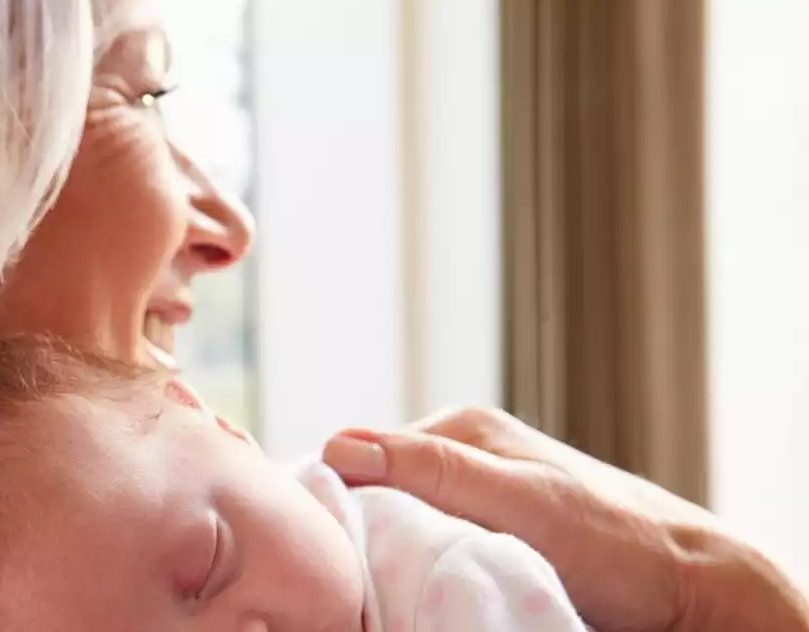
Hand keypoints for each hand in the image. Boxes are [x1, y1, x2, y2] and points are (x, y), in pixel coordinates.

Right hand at [322, 407, 808, 631]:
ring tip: (391, 584)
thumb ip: (437, 470)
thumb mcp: (522, 500)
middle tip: (362, 574)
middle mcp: (464, 457)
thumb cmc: (616, 540)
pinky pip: (431, 549)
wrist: (690, 588)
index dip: (338, 499)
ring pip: (403, 525)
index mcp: (462, 430)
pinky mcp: (490, 535)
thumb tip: (340, 444)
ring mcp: (477, 497)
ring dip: (393, 555)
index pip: (363, 455)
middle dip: (365, 531)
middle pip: (381, 493)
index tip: (328, 547)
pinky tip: (422, 587)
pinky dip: (421, 570)